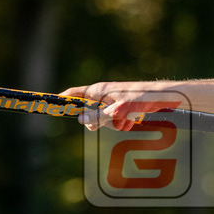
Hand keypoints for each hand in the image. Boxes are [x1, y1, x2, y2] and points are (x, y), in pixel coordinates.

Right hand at [60, 82, 175, 131]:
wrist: (162, 98)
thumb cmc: (139, 99)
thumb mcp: (116, 110)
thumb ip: (98, 115)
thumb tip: (81, 120)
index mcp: (98, 90)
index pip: (74, 93)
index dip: (63, 100)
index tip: (52, 106)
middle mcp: (104, 95)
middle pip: (88, 111)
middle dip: (96, 121)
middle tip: (105, 122)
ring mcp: (113, 102)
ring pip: (103, 119)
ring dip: (113, 124)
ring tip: (126, 119)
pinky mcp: (123, 108)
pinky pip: (116, 121)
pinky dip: (123, 123)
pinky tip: (133, 119)